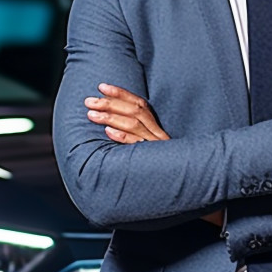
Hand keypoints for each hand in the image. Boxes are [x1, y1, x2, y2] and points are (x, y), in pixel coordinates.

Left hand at [86, 84, 220, 225]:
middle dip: (110, 103)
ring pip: (134, 125)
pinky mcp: (153, 161)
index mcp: (156, 128)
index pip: (139, 104)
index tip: (102, 86)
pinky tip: (108, 133)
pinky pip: (138, 146)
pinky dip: (123, 138)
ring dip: (111, 118)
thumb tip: (109, 124)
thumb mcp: (148, 147)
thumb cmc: (158, 167)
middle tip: (89, 101)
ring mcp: (156, 147)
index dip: (120, 93)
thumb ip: (135, 134)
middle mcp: (157, 134)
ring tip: (91, 115)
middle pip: (135, 111)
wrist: (182, 185)